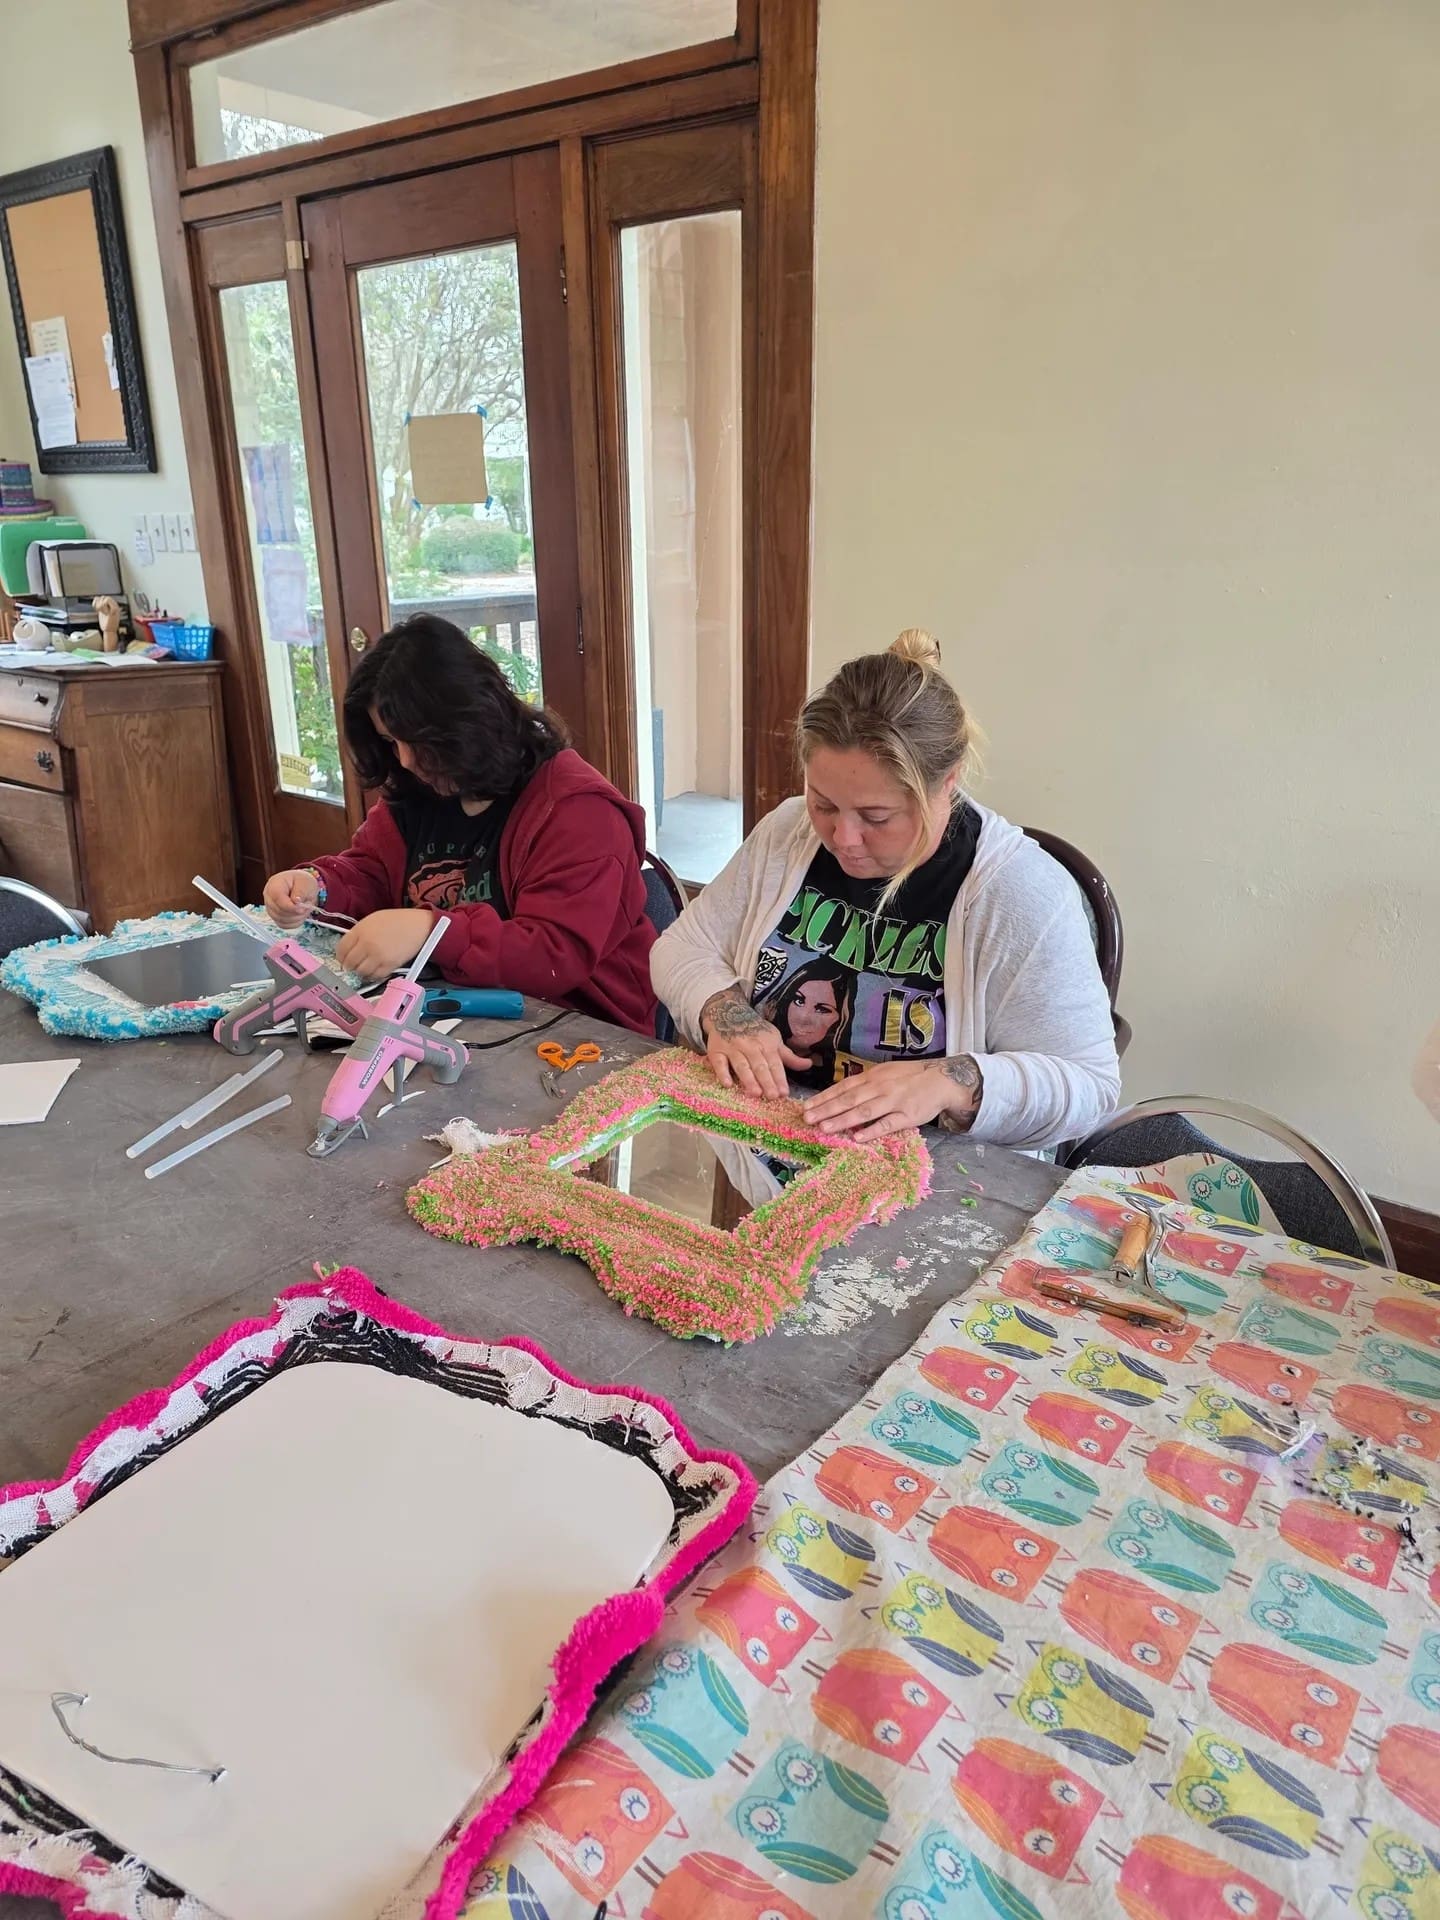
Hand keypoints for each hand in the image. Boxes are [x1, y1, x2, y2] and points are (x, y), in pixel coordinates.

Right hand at [263, 868, 319, 928]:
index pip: (278, 899)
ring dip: (296, 918)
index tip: (303, 907)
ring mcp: (270, 908)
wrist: (300, 885)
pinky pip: (283, 925)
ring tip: (304, 908)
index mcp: (274, 885)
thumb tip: (295, 902)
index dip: (291, 906)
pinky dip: (294, 922)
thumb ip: (301, 891)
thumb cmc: (302, 882)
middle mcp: (268, 897)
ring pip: (281, 920)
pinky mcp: (274, 917)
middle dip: (296, 912)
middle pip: (279, 911)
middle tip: (307, 906)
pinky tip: (299, 914)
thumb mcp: (306, 882)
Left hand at [335, 909, 436, 980]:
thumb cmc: (396, 920)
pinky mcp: (389, 965)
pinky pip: (375, 976)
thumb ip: (358, 934)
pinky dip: (373, 976)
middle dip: (349, 966)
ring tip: (365, 968)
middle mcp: (367, 944)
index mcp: (360, 930)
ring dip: (361, 972)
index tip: (343, 959)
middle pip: (349, 963)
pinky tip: (375, 970)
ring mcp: (378, 956)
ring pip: (361, 972)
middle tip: (353, 966)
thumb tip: (348, 949)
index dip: (340, 956)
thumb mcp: (372, 920)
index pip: (341, 949)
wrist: (418, 925)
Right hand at [701, 986, 809, 1098]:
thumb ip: (789, 1057)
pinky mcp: (716, 1050)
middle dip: (767, 1081)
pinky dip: (722, 1073)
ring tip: (755, 1093)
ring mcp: (732, 1048)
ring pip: (741, 1065)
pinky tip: (728, 1085)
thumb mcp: (774, 1040)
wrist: (728, 1012)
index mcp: (767, 1043)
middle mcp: (750, 1045)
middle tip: (773, 1096)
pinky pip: (719, 1063)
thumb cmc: (755, 1030)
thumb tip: (809, 1065)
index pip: (775, 1064)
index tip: (784, 1093)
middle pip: (759, 1066)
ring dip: (748, 1079)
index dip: (780, 1078)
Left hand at [803, 1056, 983, 1142]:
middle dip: (826, 1110)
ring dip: (842, 1120)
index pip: (843, 1088)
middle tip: (808, 1119)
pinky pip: (886, 1124)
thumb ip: (865, 1083)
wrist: (941, 1080)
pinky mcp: (907, 1116)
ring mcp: (893, 1102)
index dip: (824, 1097)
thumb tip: (841, 1094)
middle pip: (849, 1100)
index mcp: (872, 1077)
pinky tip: (857, 1137)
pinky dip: (871, 1131)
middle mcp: (880, 1088)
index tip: (807, 1106)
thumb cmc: (910, 1077)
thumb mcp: (885, 1073)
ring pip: (864, 1112)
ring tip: (825, 1128)